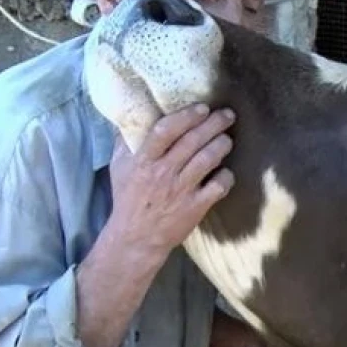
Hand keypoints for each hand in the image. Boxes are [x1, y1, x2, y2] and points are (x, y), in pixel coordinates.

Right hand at [107, 104, 235, 262]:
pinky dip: (226, 176)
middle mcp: (163, 173)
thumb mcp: (119, 167)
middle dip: (214, 124)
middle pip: (193, 141)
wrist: (135, 238)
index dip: (186, 116)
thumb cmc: (128, 199)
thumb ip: (127, 141)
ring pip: (208, 159)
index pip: (165, 130)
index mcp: (143, 160)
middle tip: (227, 114)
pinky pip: (218, 186)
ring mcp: (181, 190)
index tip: (202, 107)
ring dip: (222, 144)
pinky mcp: (195, 207)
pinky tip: (226, 172)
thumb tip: (136, 114)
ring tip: (227, 139)